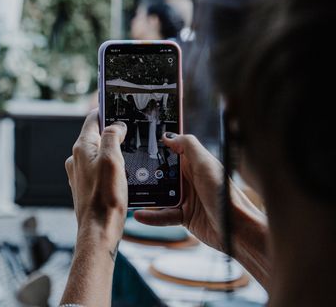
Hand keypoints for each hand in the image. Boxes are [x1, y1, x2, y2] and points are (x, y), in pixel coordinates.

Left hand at [61, 111, 127, 306]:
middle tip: (130, 132)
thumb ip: (112, 137)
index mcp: (82, 148)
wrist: (98, 231)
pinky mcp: (85, 187)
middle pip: (95, 136)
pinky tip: (122, 175)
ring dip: (111, 151)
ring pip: (97, 153)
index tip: (117, 105)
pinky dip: (109, 166)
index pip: (92, 119)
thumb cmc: (106, 198)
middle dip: (111, 132)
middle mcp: (76, 159)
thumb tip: (115, 126)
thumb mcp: (113, 160)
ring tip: (129, 154)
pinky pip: (98, 169)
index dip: (105, 110)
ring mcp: (79, 174)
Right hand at [134, 133, 264, 253]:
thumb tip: (168, 135)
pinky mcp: (183, 216)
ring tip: (131, 194)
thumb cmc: (226, 196)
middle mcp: (188, 179)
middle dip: (146, 173)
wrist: (238, 230)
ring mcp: (185, 197)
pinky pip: (163, 214)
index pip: (172, 151)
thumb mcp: (206, 164)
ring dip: (146, 196)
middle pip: (161, 173)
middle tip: (127, 170)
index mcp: (194, 163)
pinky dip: (152, 216)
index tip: (138, 142)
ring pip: (159, 194)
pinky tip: (141, 214)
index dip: (157, 146)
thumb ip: (188, 145)